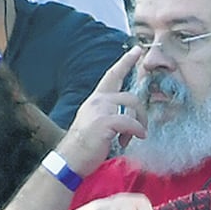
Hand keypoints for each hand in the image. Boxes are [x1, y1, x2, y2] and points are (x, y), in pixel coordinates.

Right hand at [56, 46, 145, 173]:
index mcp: (96, 99)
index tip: (137, 50)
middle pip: (131, 97)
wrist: (69, 159)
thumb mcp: (96, 123)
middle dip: (141, 114)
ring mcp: (100, 109)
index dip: (126, 62)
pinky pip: (130, 122)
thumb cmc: (84, 146)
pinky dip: (136, 131)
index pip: (112, 75)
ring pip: (132, 108)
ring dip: (137, 125)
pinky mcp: (105, 121)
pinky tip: (130, 141)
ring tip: (127, 140)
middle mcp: (98, 100)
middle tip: (140, 131)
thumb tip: (129, 117)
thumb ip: (109, 113)